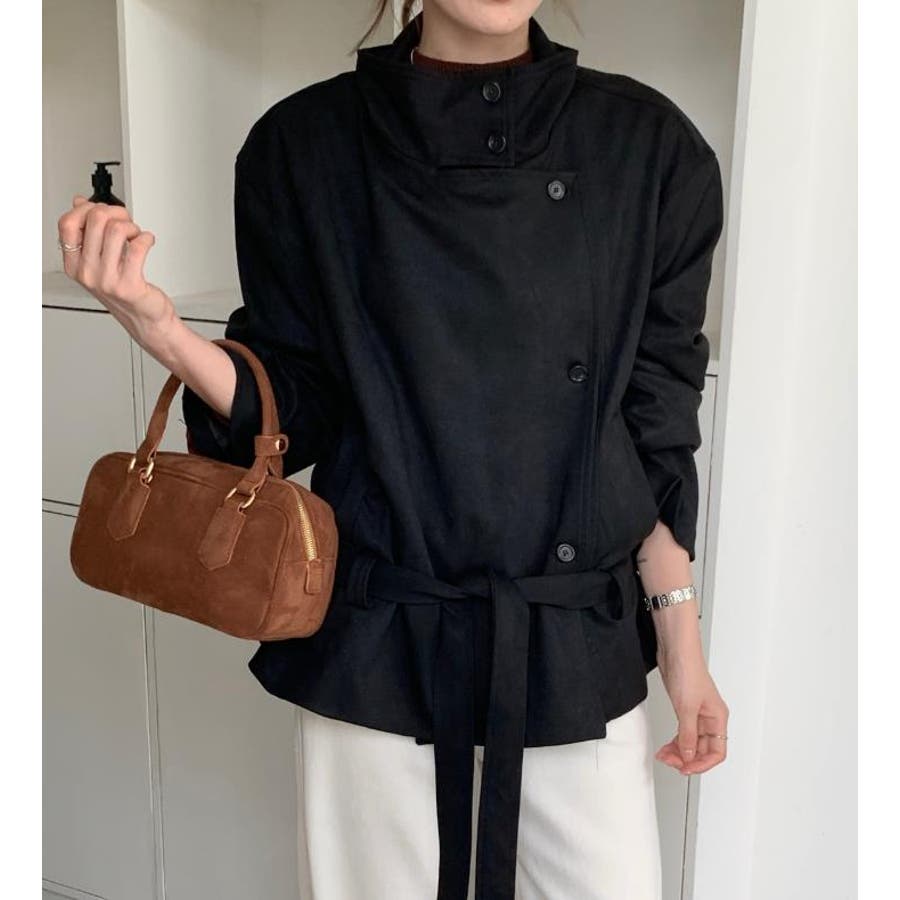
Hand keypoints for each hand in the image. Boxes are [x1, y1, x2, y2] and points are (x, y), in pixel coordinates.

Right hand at [57, 194, 175, 345]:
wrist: (145, 319)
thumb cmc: (125, 291)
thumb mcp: (99, 261)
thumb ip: (88, 232)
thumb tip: (79, 203)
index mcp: (74, 264)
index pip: (67, 223)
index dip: (86, 209)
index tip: (101, 211)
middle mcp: (87, 272)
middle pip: (94, 219)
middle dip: (115, 212)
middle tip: (126, 221)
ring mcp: (107, 279)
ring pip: (116, 230)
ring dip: (132, 226)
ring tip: (136, 235)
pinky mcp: (129, 284)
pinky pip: (138, 246)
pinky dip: (146, 238)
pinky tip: (147, 242)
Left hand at [654, 646, 728, 774]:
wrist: (675, 651)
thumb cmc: (688, 671)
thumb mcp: (686, 708)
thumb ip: (687, 735)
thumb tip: (688, 756)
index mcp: (718, 718)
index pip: (717, 752)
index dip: (702, 764)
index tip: (685, 768)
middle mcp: (710, 719)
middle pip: (703, 750)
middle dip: (687, 759)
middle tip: (670, 762)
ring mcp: (697, 714)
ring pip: (691, 743)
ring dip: (679, 752)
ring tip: (664, 756)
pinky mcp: (685, 709)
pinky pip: (683, 733)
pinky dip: (675, 742)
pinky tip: (666, 747)